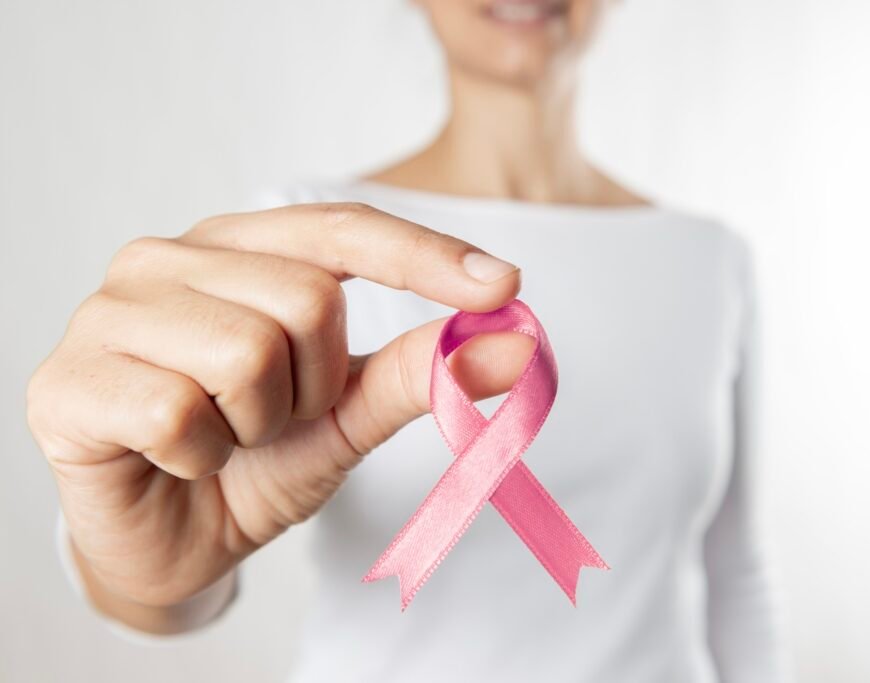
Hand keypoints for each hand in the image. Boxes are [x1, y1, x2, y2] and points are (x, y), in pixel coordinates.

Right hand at [27, 202, 531, 613]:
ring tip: (224, 434)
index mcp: (237, 249)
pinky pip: (177, 410)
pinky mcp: (67, 380)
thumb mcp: (346, 416)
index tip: (505, 287)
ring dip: (259, 421)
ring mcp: (109, 311)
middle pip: (306, 297)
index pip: (342, 229)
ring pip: (246, 352)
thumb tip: (510, 343)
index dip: (426, 255)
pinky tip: (175, 458)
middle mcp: (168, 259)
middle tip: (272, 418)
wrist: (173, 544)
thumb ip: (415, 373)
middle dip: (314, 384)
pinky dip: (201, 456)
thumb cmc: (256, 462)